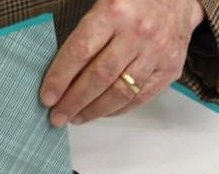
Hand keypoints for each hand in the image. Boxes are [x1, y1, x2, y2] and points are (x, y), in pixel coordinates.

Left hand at [40, 0, 204, 126]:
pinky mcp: (171, 68)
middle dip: (73, 102)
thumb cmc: (135, 0)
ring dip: (93, 110)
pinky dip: (117, 109)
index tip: (47, 97)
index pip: (80, 52)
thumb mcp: (105, 2)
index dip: (60, 78)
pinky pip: (140, 97)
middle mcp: (138, 32)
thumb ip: (84, 32)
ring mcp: (157, 52)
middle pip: (99, 77)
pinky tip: (101, 112)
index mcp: (114, 11)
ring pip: (119, 92)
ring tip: (76, 117)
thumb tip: (59, 72)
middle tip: (57, 115)